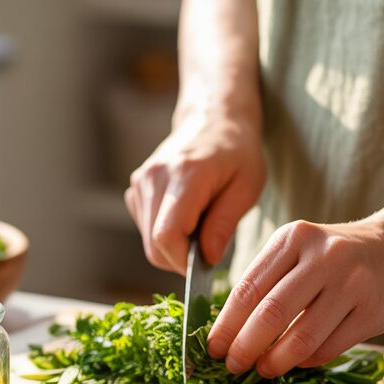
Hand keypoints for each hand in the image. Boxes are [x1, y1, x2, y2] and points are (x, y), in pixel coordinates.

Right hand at [125, 115, 264, 272]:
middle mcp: (155, 178)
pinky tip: (185, 215)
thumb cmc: (237, 152)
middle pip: (154, 244)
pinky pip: (145, 227)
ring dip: (174, 246)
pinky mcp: (136, 187)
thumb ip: (225, 223)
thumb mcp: (247, 186)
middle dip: (181, 258)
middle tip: (209, 247)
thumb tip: (207, 258)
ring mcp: (141, 182)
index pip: (166, 235)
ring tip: (201, 223)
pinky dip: (165, 233)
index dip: (183, 261)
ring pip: (148, 240)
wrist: (213, 119)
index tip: (206, 265)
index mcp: (185, 175)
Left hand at [206, 219, 383, 376]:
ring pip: (303, 335)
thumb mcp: (298, 251)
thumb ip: (267, 282)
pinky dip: (308, 360)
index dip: (226, 324)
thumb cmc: (334, 258)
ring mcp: (352, 283)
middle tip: (232, 365)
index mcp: (293, 238)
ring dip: (276, 361)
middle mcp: (323, 256)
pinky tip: (297, 362)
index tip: (212, 348)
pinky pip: (330, 346)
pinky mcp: (374, 310)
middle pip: (271, 312)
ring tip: (262, 370)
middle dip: (245, 346)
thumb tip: (228, 332)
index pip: (248, 288)